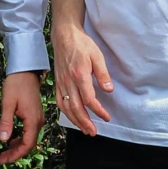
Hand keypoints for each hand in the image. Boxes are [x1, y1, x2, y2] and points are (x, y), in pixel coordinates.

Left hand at [0, 71, 43, 162]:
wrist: (25, 71)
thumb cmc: (16, 84)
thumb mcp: (7, 103)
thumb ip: (6, 122)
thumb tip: (3, 140)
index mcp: (32, 120)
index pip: (27, 145)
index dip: (16, 155)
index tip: (4, 160)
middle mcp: (38, 121)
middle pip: (29, 144)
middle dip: (16, 153)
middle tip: (2, 158)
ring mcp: (38, 118)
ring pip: (30, 138)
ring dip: (18, 146)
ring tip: (5, 151)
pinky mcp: (35, 115)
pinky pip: (30, 131)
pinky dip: (21, 138)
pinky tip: (12, 139)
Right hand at [53, 23, 112, 137]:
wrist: (64, 36)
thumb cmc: (82, 44)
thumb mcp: (97, 55)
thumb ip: (103, 74)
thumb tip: (109, 90)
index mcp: (80, 75)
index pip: (89, 99)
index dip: (98, 111)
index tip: (106, 117)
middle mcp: (69, 82)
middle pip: (76, 108)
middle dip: (85, 122)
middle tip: (93, 132)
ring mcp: (61, 83)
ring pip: (66, 107)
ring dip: (75, 121)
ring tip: (84, 129)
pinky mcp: (58, 82)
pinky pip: (60, 101)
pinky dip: (65, 112)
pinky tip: (72, 117)